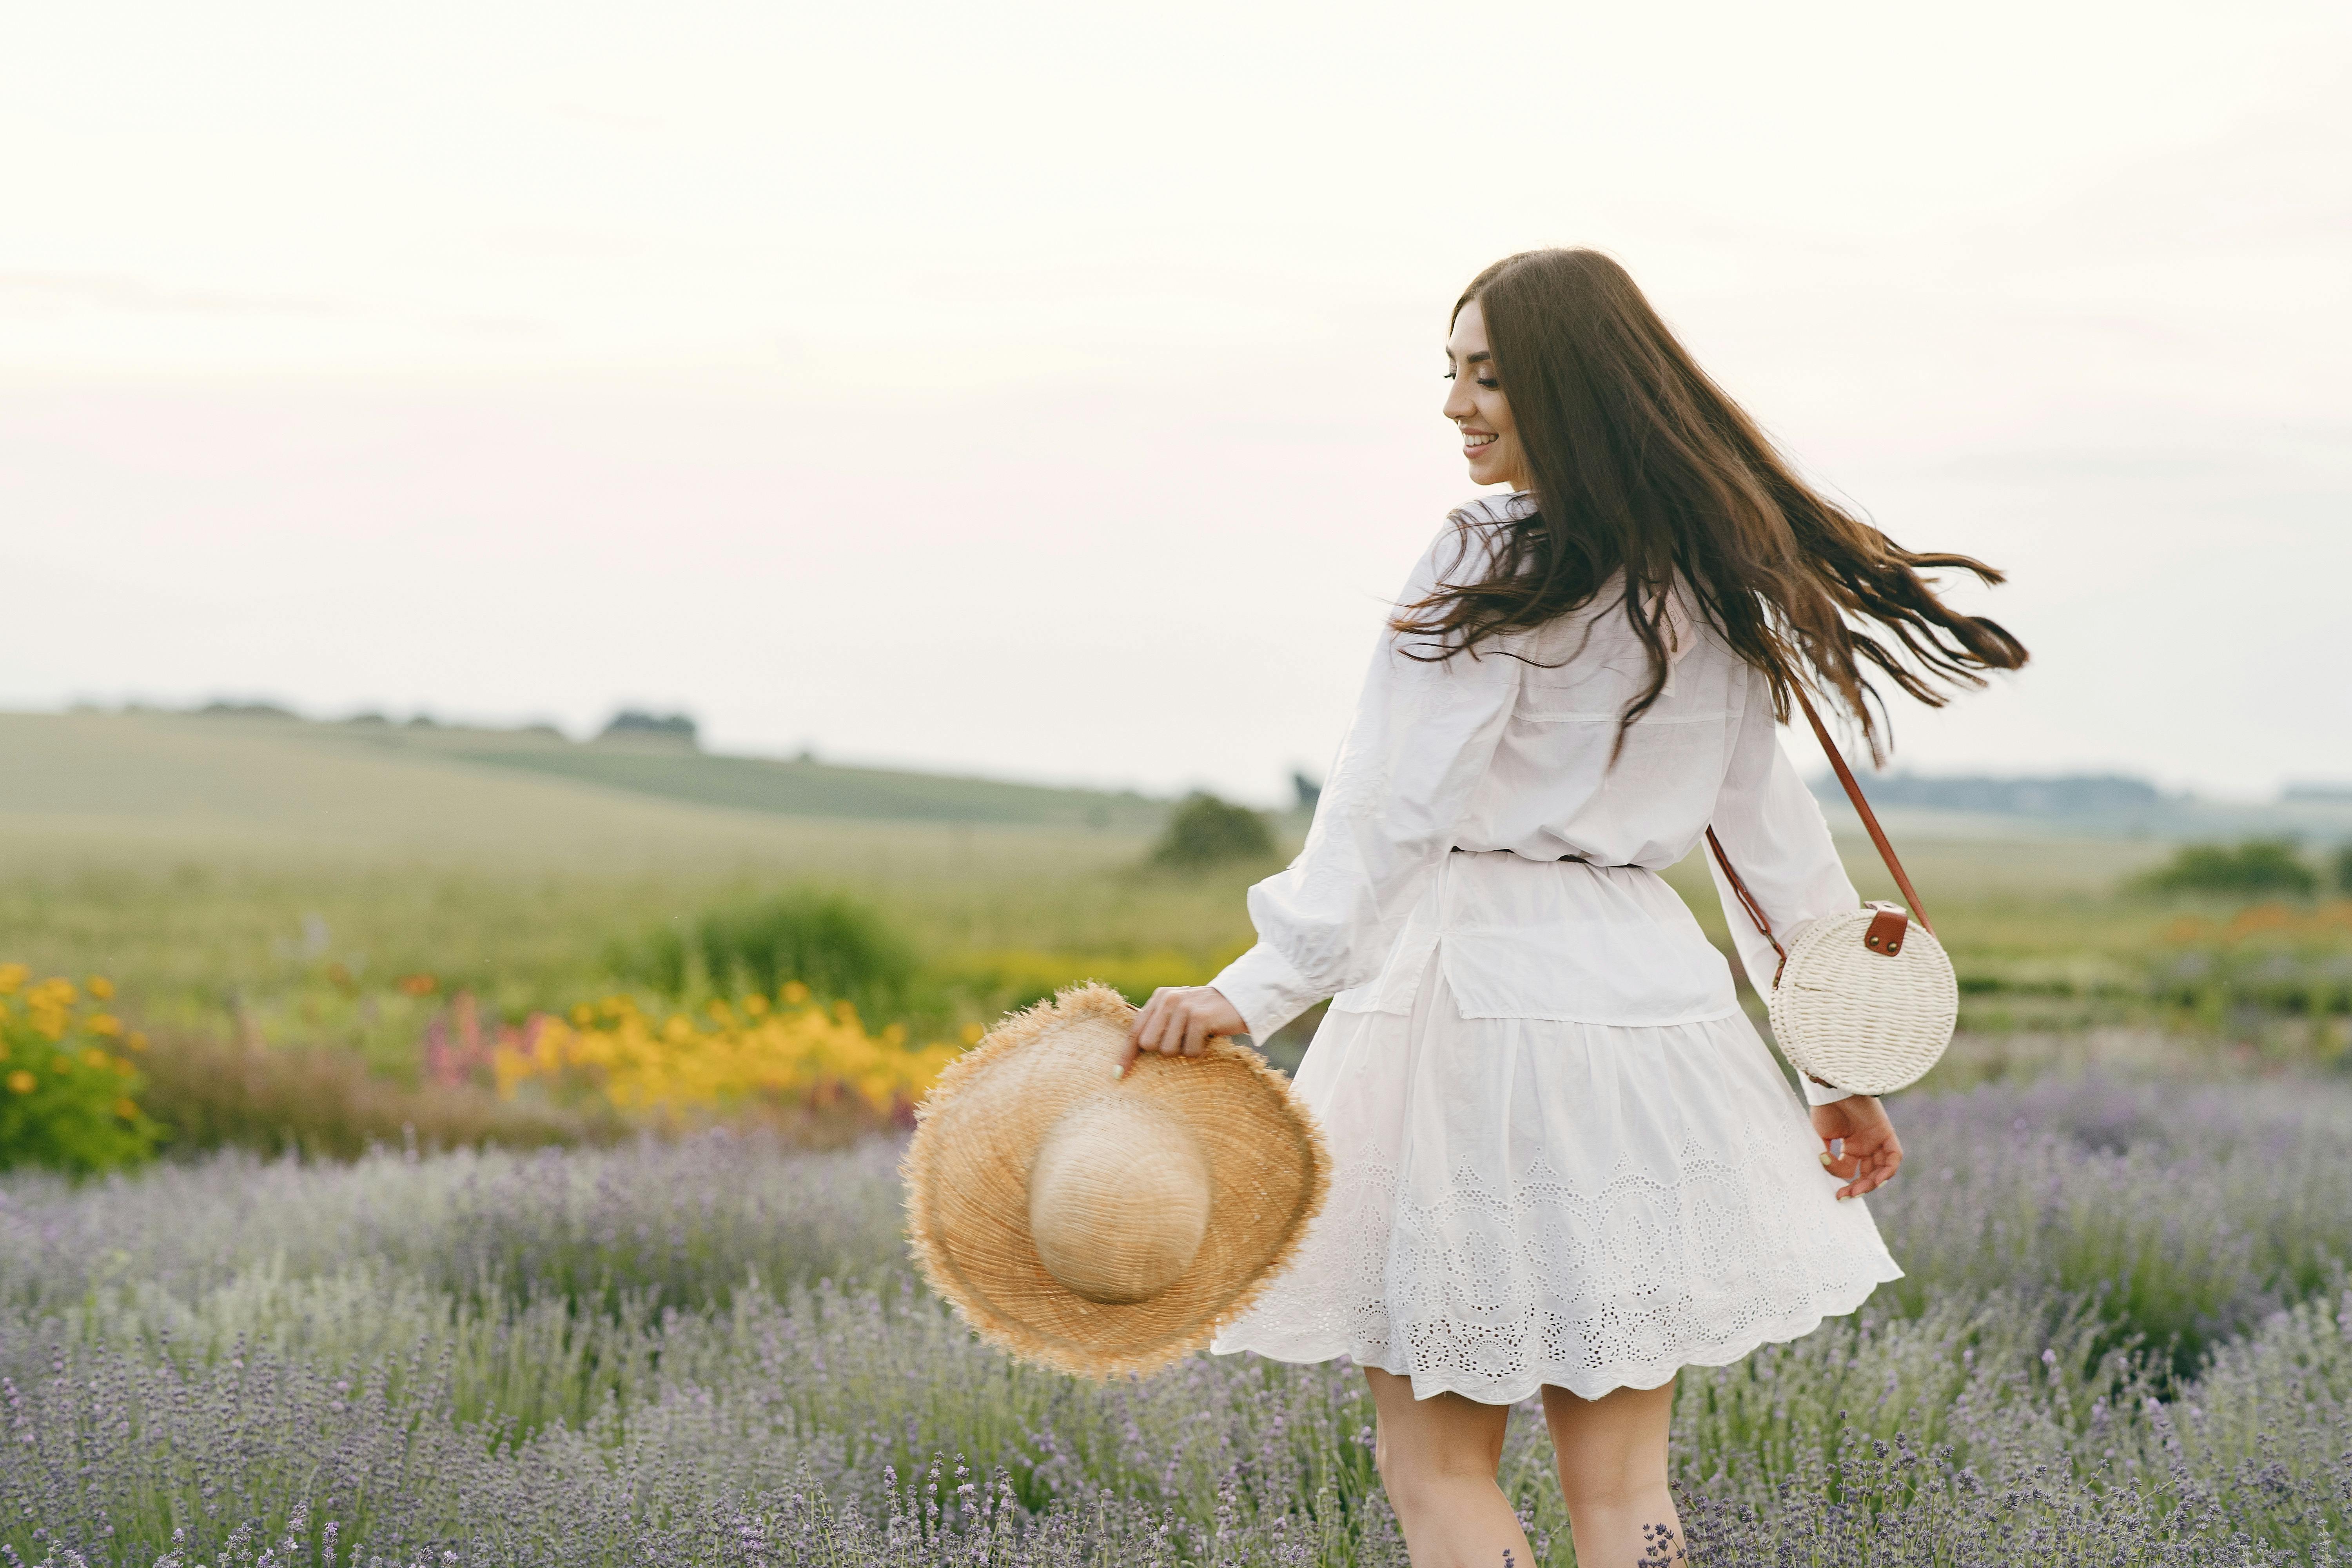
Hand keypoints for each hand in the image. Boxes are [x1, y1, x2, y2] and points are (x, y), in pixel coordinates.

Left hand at [1121, 986, 1246, 1074]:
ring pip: (1168, 1050)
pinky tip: (1207, 1040)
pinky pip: (1189, 1051)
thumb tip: (1137, 1051)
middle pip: (1148, 1044)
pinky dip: (1199, 1051)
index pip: (1135, 1031)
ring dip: (1184, 1051)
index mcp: (1159, 998)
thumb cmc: (1206, 1014)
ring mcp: (1183, 1007)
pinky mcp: (1199, 1017)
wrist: (1239, 1000)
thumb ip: (1159, 1025)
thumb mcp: (1179, 1014)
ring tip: (1197, 1038)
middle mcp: (1168, 999)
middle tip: (1182, 1042)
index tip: (1119, 1075)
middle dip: (1164, 1050)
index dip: (1126, 1054)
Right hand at [1812, 1094, 1901, 1199]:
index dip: (1842, 1181)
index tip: (1833, 1188)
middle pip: (1869, 1174)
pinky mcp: (1887, 1134)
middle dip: (1859, 1188)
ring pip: (1882, 1169)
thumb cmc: (1825, 1109)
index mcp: (1851, 1146)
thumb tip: (1826, 1171)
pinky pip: (1894, 1156)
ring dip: (1873, 1183)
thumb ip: (1827, 1156)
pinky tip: (1878, 1180)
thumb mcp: (1822, 1137)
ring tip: (1859, 1190)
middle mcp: (1866, 1145)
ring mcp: (1877, 1140)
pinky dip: (1889, 1170)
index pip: (1851, 1170)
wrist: (1832, 1090)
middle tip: (1846, 1196)